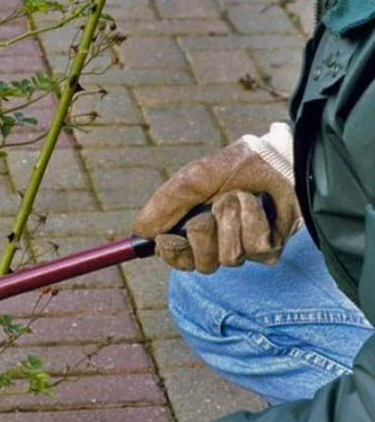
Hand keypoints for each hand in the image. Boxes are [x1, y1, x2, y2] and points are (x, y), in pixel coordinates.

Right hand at [133, 122, 301, 272]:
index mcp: (192, 229)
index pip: (175, 257)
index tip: (172, 236)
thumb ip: (163, 205)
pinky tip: (261, 207)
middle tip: (215, 206)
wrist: (280, 158)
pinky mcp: (268, 251)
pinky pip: (253, 249)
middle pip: (200, 263)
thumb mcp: (192, 180)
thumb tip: (139, 231)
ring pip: (227, 257)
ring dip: (232, 220)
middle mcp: (215, 243)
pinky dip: (254, 221)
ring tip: (242, 197)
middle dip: (206, 231)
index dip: (173, 250)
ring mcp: (242, 249)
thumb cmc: (237, 166)